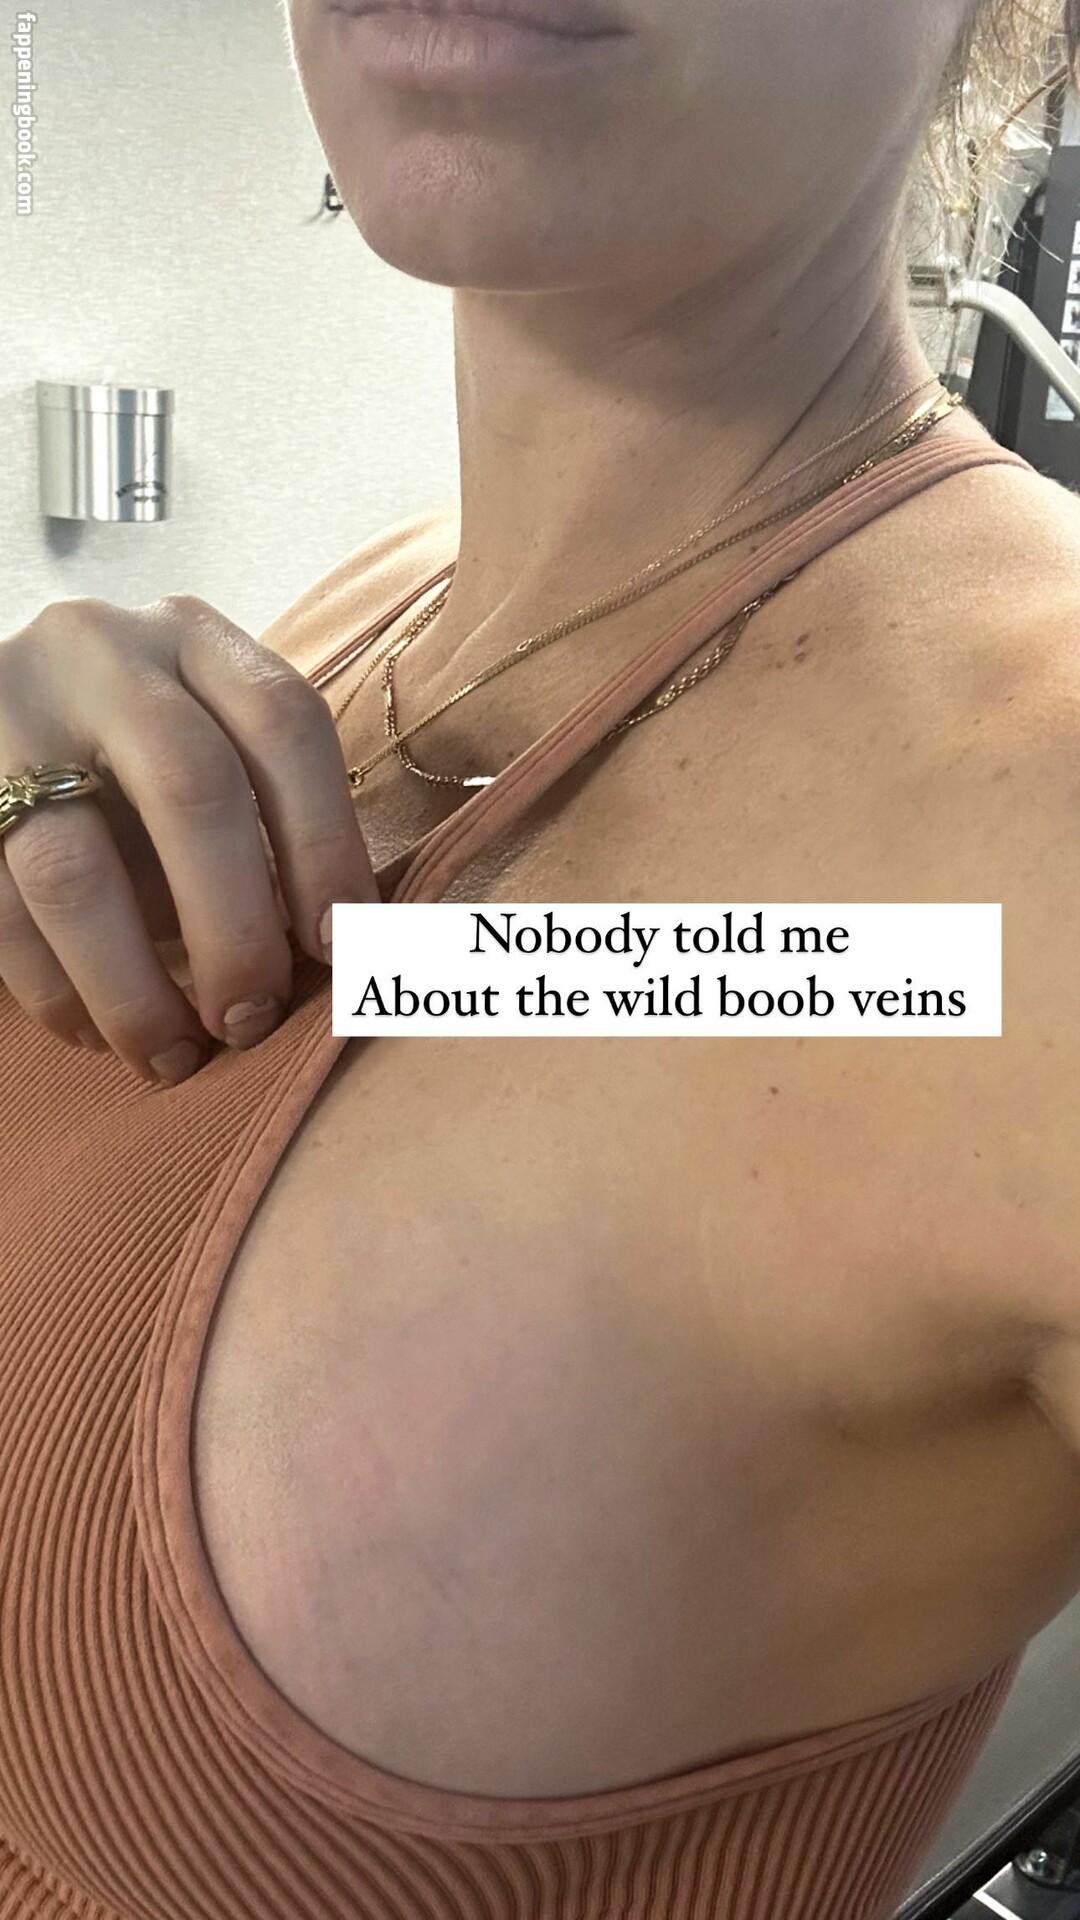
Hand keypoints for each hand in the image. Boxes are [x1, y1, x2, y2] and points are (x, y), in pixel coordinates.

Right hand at [0, 593, 378, 1085]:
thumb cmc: (131, 767)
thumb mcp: (205, 757)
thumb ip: (267, 835)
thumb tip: (342, 962)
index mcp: (194, 638)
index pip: (285, 723)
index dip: (325, 843)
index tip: (341, 951)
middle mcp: (100, 655)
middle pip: (192, 790)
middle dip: (235, 928)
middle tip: (253, 1019)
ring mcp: (7, 717)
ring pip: (75, 872)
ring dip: (134, 986)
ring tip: (175, 1055)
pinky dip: (55, 992)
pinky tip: (93, 1036)